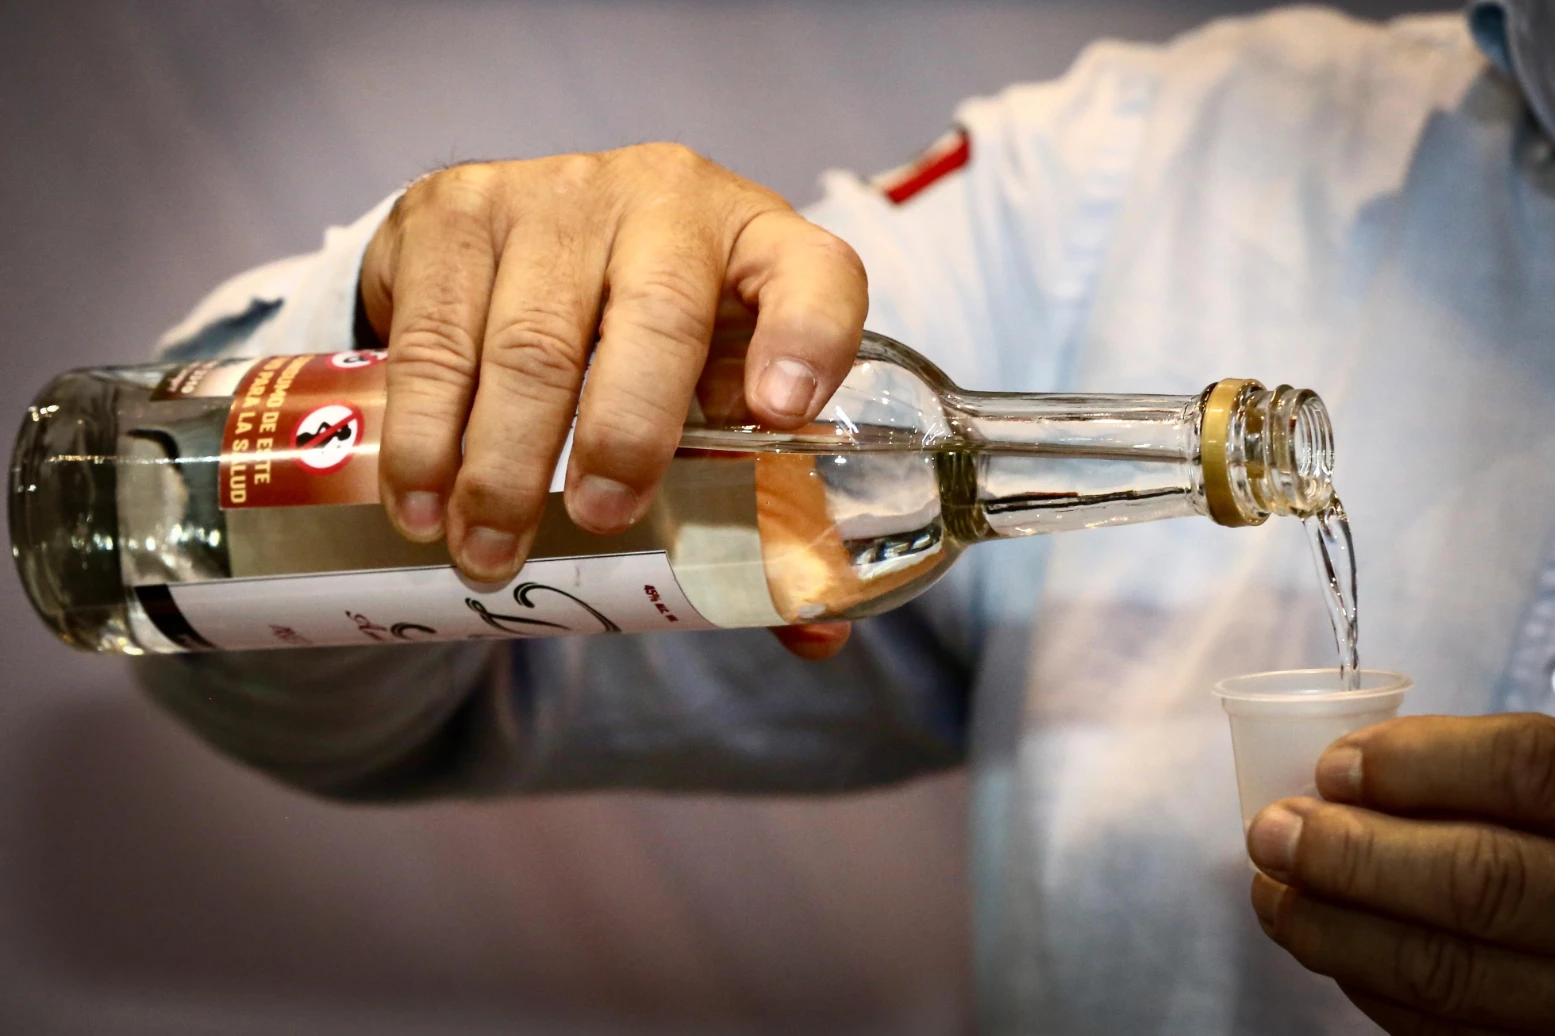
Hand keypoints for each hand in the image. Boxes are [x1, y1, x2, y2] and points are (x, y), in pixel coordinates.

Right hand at [359, 146, 867, 657]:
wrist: (525, 239)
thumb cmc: (648, 338)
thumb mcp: (714, 392)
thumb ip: (759, 498)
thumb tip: (812, 634)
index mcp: (760, 245)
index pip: (814, 275)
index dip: (807, 338)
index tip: (782, 413)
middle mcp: (666, 200)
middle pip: (657, 315)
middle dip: (625, 431)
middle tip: (601, 519)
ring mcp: (555, 195)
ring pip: (530, 339)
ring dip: (504, 463)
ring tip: (490, 551)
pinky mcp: (453, 210)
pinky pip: (434, 335)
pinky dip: (425, 436)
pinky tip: (422, 505)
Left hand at [1246, 714, 1554, 1033]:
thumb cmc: (1542, 838)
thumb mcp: (1541, 788)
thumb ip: (1471, 774)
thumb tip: (1339, 776)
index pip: (1524, 768)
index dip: (1417, 761)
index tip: (1334, 766)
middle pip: (1480, 881)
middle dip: (1353, 856)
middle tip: (1272, 834)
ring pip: (1452, 973)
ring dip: (1337, 932)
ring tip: (1274, 893)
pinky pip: (1447, 1032)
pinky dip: (1371, 987)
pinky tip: (1328, 945)